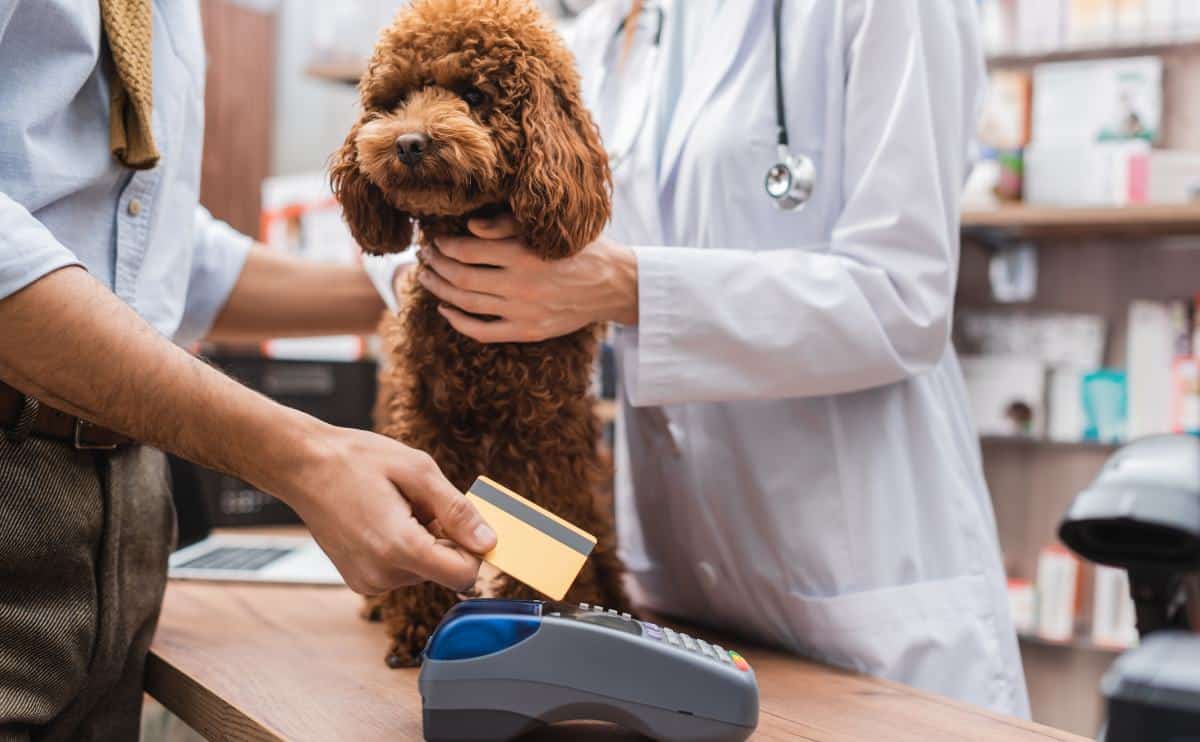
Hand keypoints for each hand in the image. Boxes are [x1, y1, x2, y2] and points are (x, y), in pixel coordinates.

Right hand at [264, 420, 497, 594]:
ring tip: (394, 509)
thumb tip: (488, 542)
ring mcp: (367, 582)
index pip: (464, 575)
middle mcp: (382, 575)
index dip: (473, 548)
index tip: (461, 520)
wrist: (303, 465)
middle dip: (444, 538)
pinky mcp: (359, 581)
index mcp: (399, 548)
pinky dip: (403, 548)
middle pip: (444, 571)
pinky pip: (401, 571)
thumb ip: (457, 511)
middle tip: (416, 503)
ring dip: (423, 541)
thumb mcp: (418, 471)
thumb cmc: (356, 460)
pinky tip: (381, 521)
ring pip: (424, 570)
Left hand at [414, 213, 637, 342]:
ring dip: (440, 290)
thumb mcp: (548, 229)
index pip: (466, 250)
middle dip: (436, 266)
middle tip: (425, 257)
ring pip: (466, 303)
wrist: (612, 284)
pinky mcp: (527, 331)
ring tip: (427, 278)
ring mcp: (522, 312)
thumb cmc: (580, 248)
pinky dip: (458, 322)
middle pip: (460, 277)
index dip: (444, 246)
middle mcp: (519, 285)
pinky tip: (445, 309)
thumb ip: (508, 225)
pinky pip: (482, 331)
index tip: (435, 240)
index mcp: (523, 255)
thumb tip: (469, 227)